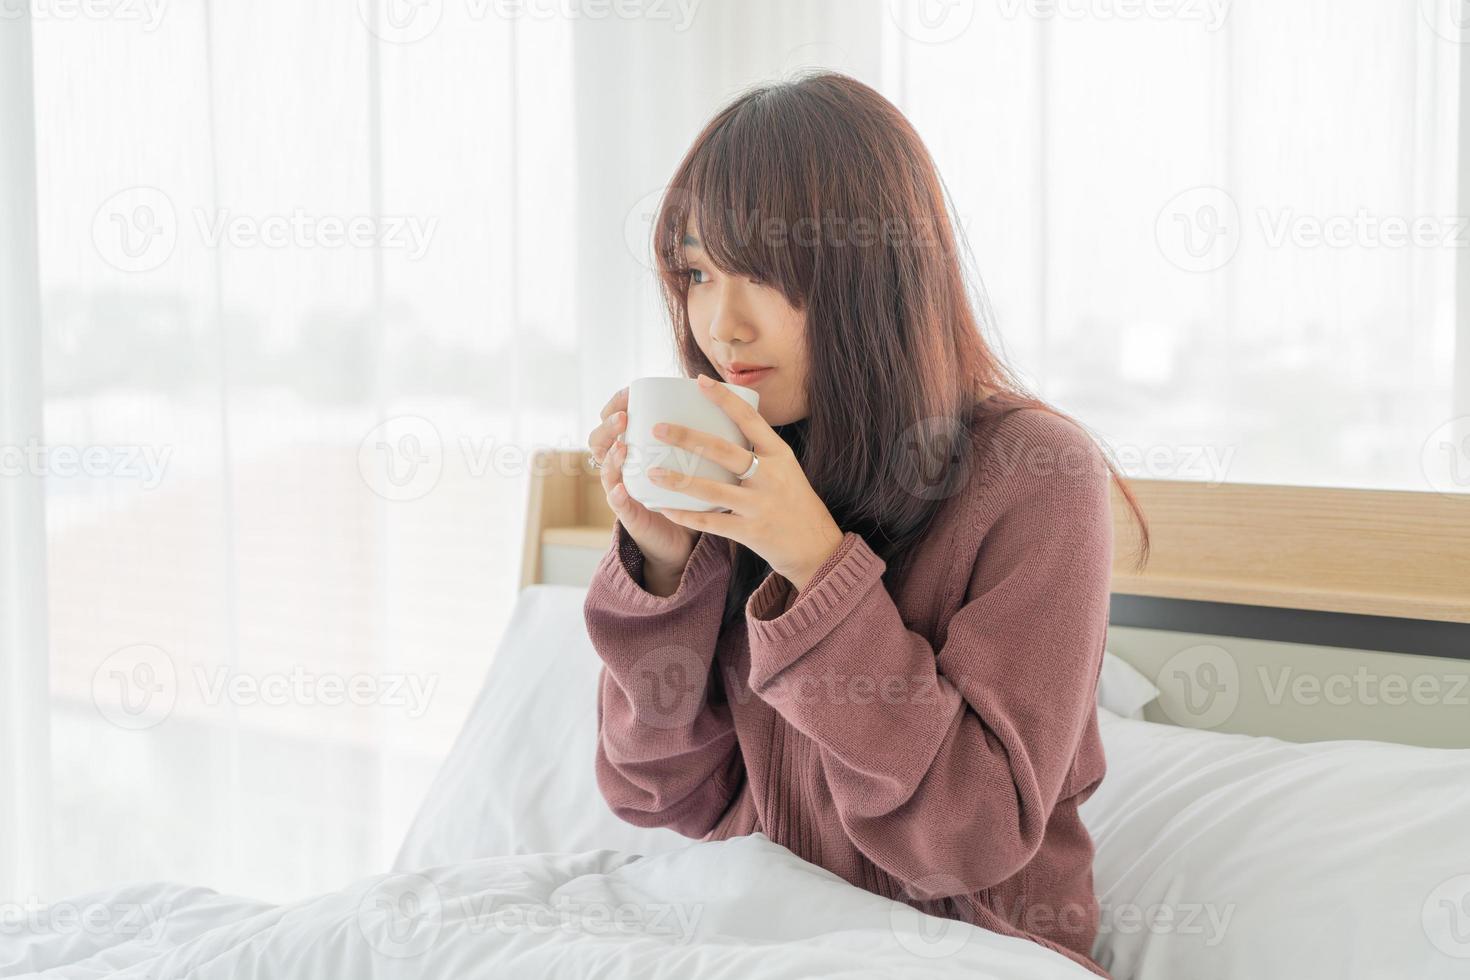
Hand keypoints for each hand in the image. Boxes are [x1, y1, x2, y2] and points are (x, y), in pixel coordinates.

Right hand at [586, 386, 696, 581]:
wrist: (680, 537)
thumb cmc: (684, 492)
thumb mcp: (684, 459)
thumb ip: (692, 433)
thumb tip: (714, 393)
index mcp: (632, 451)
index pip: (612, 421)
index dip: (615, 405)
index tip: (628, 392)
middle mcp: (621, 469)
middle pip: (599, 442)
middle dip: (608, 427)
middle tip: (623, 417)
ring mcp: (622, 492)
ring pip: (607, 471)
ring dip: (612, 457)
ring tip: (622, 447)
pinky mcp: (629, 516)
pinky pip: (619, 505)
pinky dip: (618, 496)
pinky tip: (622, 489)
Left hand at [646, 374, 844, 592]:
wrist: (817, 547)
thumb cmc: (795, 503)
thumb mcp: (786, 469)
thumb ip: (758, 452)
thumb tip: (719, 429)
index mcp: (780, 455)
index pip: (750, 419)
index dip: (724, 399)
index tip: (700, 381)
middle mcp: (770, 476)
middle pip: (723, 451)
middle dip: (688, 438)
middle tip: (659, 429)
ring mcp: (759, 505)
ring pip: (711, 490)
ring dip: (678, 480)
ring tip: (653, 472)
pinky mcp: (750, 531)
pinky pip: (711, 522)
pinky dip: (686, 516)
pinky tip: (665, 509)